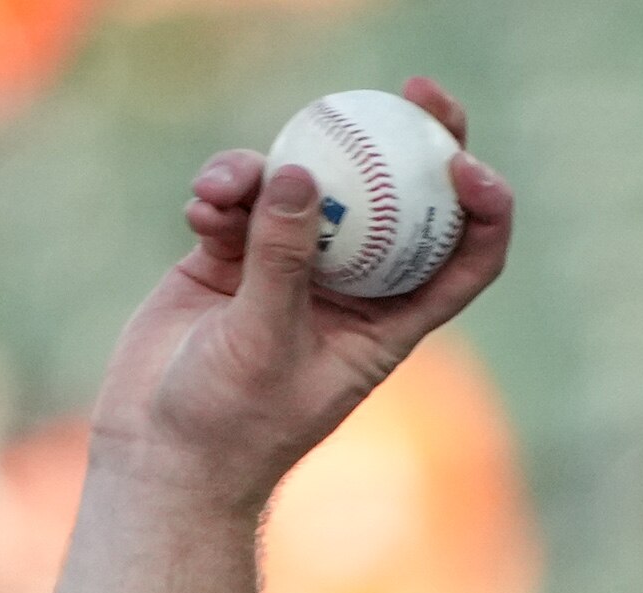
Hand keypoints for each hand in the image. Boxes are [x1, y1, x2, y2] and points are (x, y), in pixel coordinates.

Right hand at [87, 76, 515, 514]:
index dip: (483, 209)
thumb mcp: (263, 341)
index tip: (465, 165)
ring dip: (272, 168)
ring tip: (226, 184)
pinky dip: (224, 191)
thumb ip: (282, 259)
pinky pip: (243, 199)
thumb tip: (299, 175)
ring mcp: (291, 267)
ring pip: (309, 187)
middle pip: (400, 198)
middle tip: (411, 90)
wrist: (160, 452)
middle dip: (411, 139)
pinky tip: (201, 205)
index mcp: (387, 322)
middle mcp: (349, 288)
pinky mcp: (235, 255)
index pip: (463, 260)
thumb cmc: (229, 424)